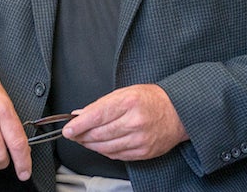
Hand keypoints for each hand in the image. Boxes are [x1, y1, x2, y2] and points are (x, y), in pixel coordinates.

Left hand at [62, 84, 188, 161]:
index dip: (79, 124)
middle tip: (73, 133)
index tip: (68, 129)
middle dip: (81, 135)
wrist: (178, 112)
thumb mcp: (126, 91)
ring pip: (105, 147)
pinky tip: (100, 145)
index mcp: (129, 102)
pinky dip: (104, 151)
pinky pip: (116, 155)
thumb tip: (82, 113)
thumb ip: (103, 103)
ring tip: (84, 138)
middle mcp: (134, 121)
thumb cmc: (152, 99)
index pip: (97, 115)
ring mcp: (139, 139)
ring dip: (90, 144)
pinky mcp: (143, 153)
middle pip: (99, 133)